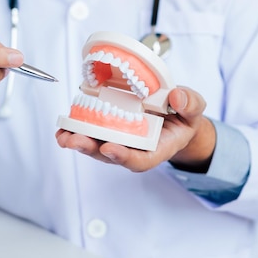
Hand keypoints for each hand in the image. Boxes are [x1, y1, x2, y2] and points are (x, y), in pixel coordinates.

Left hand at [55, 86, 215, 172]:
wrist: (175, 115)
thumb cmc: (183, 116)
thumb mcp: (194, 108)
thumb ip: (190, 104)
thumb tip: (176, 97)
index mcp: (158, 148)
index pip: (141, 160)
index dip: (124, 157)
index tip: (111, 148)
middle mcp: (135, 148)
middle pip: (111, 155)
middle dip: (92, 149)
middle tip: (76, 141)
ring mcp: (120, 140)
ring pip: (97, 146)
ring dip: (79, 141)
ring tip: (64, 136)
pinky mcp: (109, 129)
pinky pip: (91, 132)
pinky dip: (76, 131)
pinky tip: (63, 128)